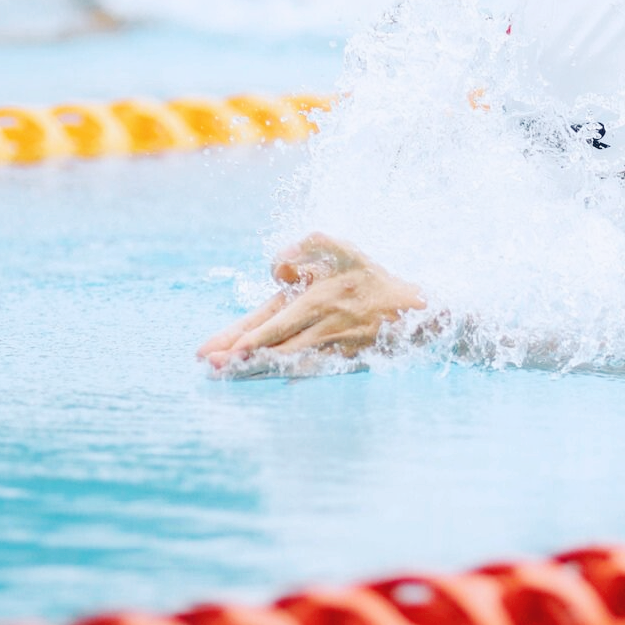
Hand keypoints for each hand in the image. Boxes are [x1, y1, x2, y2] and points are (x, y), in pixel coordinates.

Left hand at [196, 234, 425, 375]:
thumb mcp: (344, 250)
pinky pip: (306, 372)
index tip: (221, 348)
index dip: (246, 334)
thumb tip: (277, 265)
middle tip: (210, 366)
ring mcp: (330, 346)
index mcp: (316, 297)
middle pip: (273, 345)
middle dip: (239, 357)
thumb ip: (310, 244)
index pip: (272, 319)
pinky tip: (263, 380)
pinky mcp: (340, 361)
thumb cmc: (373, 278)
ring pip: (286, 361)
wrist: (414, 312)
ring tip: (226, 376)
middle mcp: (320, 324)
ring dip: (254, 369)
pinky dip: (282, 377)